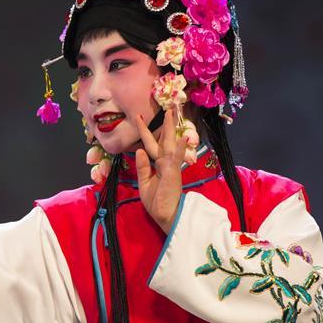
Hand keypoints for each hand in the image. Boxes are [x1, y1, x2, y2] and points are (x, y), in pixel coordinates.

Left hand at [135, 107, 187, 233]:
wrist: (166, 216)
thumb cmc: (157, 202)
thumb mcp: (144, 183)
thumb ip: (142, 167)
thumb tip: (139, 150)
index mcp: (157, 165)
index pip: (151, 145)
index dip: (145, 131)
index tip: (139, 117)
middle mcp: (165, 162)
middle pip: (163, 139)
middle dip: (165, 124)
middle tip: (168, 107)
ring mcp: (170, 166)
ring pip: (169, 143)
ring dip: (170, 128)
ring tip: (172, 112)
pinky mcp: (173, 172)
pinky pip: (175, 158)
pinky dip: (179, 147)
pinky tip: (183, 137)